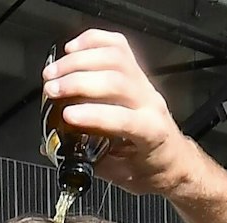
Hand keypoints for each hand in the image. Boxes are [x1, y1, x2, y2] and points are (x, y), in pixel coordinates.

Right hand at [44, 31, 207, 196]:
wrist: (176, 160)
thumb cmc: (152, 169)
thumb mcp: (123, 176)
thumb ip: (92, 161)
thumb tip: (58, 149)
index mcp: (152, 134)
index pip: (125, 119)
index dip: (95, 115)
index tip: (67, 115)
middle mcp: (150, 104)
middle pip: (116, 81)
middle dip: (78, 82)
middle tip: (51, 89)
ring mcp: (144, 84)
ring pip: (116, 58)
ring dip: (80, 60)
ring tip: (54, 71)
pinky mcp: (137, 72)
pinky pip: (119, 46)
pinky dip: (93, 41)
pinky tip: (72, 49)